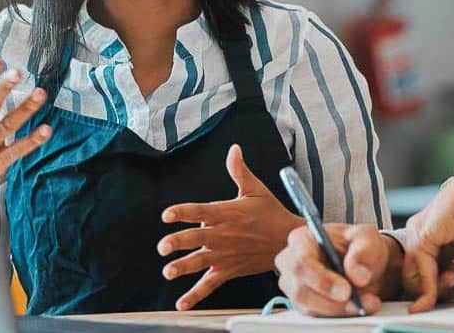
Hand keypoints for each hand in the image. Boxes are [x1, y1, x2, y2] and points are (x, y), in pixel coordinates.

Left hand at [158, 144, 305, 310]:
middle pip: (198, 238)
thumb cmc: (271, 213)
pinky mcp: (229, 269)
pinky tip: (181, 303)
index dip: (184, 212)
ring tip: (168, 271)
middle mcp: (225, 235)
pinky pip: (211, 284)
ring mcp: (226, 255)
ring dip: (184, 267)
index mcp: (228, 213)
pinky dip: (196, 295)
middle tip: (163, 246)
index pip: (201, 210)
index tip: (167, 214)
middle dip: (180, 242)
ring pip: (201, 261)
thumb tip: (233, 148)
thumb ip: (239, 170)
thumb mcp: (256, 189)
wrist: (289, 240)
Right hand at [274, 223, 402, 316]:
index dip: (321, 279)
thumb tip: (356, 275)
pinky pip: (317, 315)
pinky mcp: (304, 304)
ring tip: (366, 304)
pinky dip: (339, 314)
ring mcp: (295, 286)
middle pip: (300, 289)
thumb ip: (363, 252)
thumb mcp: (367, 239)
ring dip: (339, 309)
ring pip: (309, 306)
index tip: (346, 290)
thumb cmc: (360, 246)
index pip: (301, 262)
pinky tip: (358, 307)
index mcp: (302, 240)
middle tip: (358, 303)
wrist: (366, 264)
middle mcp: (291, 263)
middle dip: (331, 300)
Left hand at [403, 164, 453, 312]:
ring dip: (435, 291)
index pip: (432, 271)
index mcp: (441, 237)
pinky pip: (420, 271)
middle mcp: (426, 234)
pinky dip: (429, 288)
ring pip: (414, 277)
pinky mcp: (420, 234)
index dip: (443, 289)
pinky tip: (440, 294)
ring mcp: (420, 233)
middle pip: (420, 276)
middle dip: (439, 291)